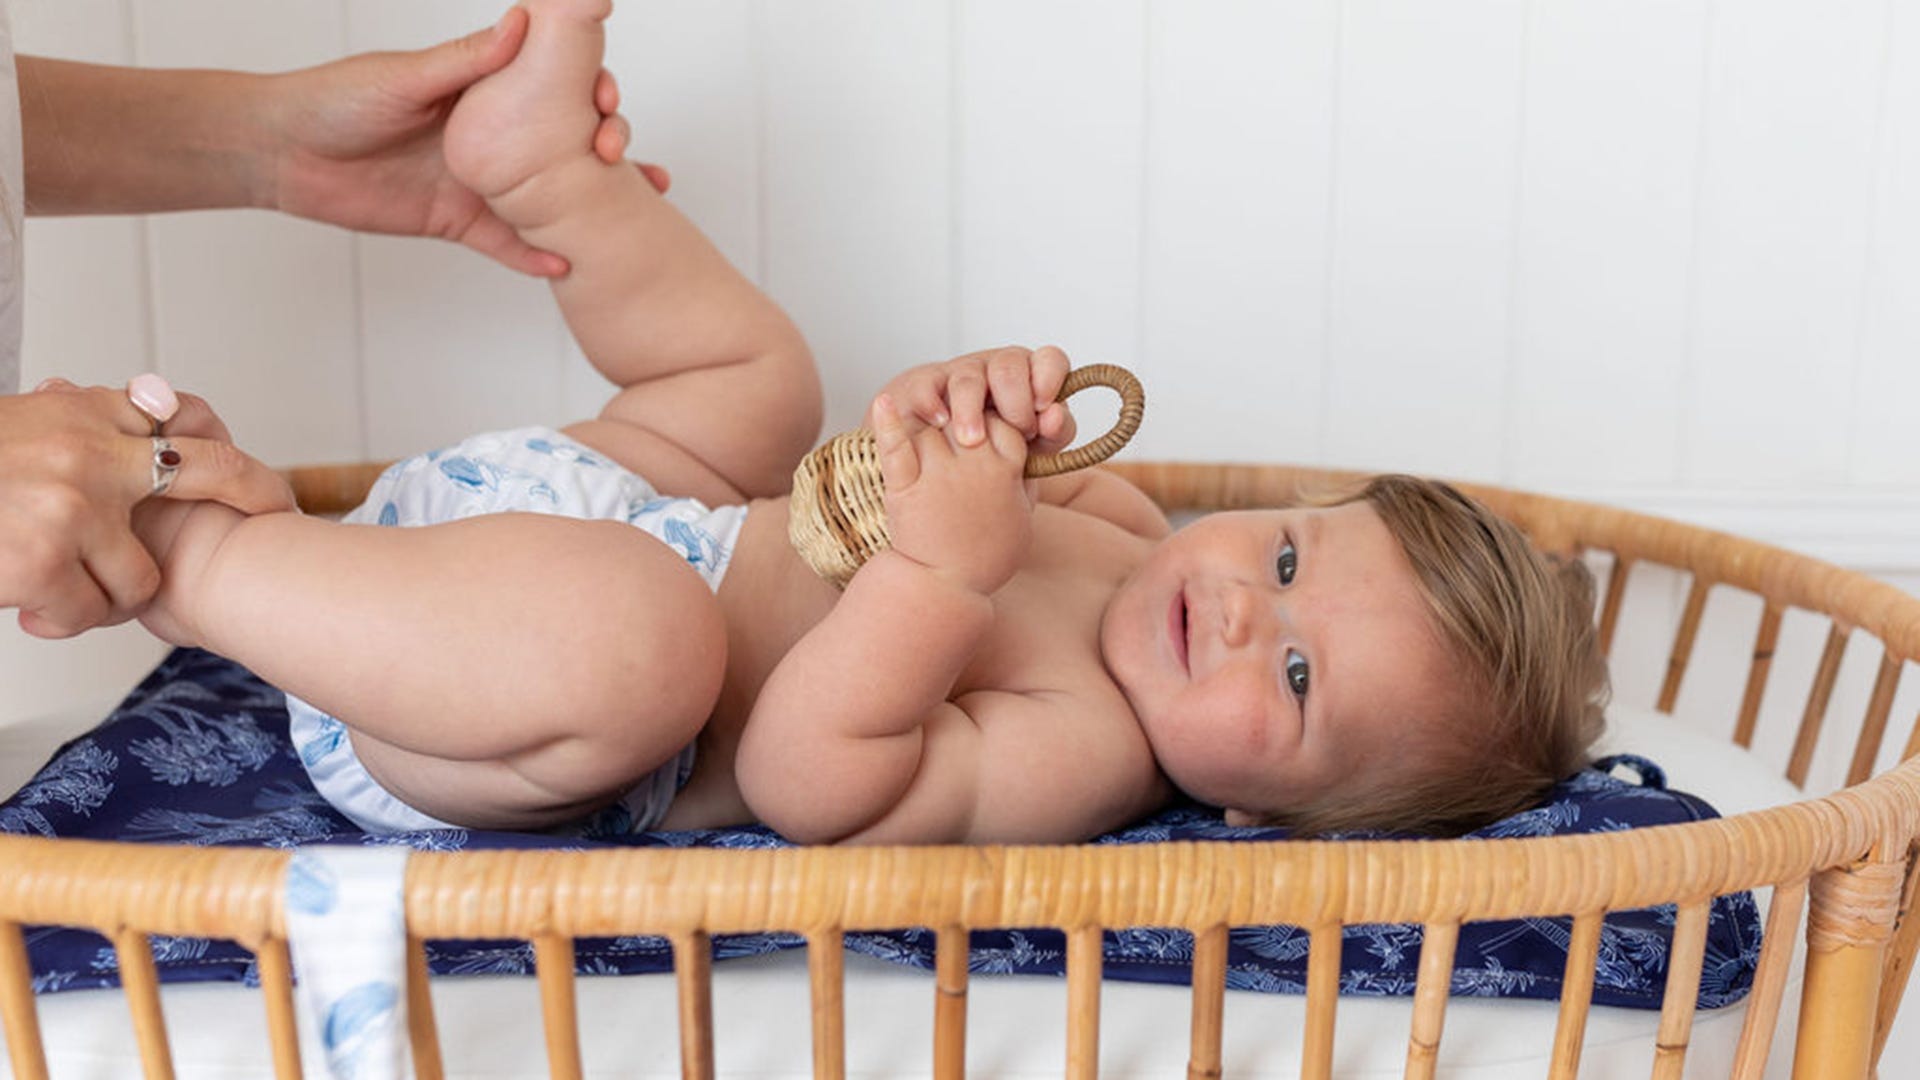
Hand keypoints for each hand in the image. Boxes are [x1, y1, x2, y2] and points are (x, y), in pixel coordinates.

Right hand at [0, 380, 293, 638]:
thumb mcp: (25, 424)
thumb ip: (87, 421)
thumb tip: (159, 404)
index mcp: (83, 414)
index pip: (186, 425)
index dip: (237, 463)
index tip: (272, 493)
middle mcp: (89, 452)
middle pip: (211, 474)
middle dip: (250, 499)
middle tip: (273, 519)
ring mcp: (72, 507)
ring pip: (138, 579)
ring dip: (104, 597)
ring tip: (59, 589)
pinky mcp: (45, 561)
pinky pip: (87, 613)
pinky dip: (59, 620)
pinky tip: (26, 607)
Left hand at [261, 6, 668, 276]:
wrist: (283, 153)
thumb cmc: (334, 99)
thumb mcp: (404, 76)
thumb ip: (465, 59)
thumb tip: (523, 24)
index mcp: (482, 89)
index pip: (552, 85)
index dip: (588, 87)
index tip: (607, 95)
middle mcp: (493, 135)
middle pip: (567, 139)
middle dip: (606, 142)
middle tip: (618, 153)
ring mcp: (481, 180)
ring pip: (552, 194)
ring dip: (594, 201)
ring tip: (634, 209)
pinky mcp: (459, 220)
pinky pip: (508, 243)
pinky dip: (537, 256)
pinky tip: (566, 263)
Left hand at [871, 393, 1032, 595]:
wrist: (947, 589)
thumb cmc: (988, 554)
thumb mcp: (1024, 514)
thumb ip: (1026, 477)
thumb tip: (1031, 447)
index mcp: (1006, 471)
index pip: (1003, 422)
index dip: (995, 423)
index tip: (988, 434)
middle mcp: (974, 467)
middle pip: (967, 416)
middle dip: (962, 417)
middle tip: (956, 430)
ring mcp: (938, 475)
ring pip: (933, 426)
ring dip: (929, 423)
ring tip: (927, 428)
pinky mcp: (905, 487)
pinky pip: (894, 446)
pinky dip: (887, 423)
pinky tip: (883, 401)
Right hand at [875, 345, 1076, 453]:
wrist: (950, 469)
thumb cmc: (1000, 453)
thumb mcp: (1036, 449)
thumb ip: (1054, 433)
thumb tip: (1054, 416)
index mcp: (1031, 379)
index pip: (1049, 360)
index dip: (1050, 377)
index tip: (1043, 407)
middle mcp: (997, 370)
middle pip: (1009, 365)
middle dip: (1016, 402)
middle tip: (1018, 433)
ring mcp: (960, 374)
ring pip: (968, 378)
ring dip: (973, 411)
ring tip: (973, 442)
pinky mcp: (925, 386)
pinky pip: (928, 385)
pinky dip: (934, 404)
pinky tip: (940, 422)